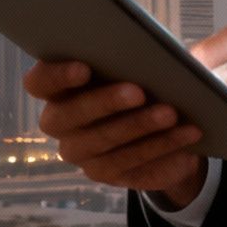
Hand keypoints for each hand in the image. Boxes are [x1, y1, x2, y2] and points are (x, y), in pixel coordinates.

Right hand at [23, 59, 207, 207]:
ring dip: (139, 127)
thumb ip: (143, 52)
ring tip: (171, 113)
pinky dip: (162, 146)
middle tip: (138, 91)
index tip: (85, 67)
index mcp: (57, 85)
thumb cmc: (143, 75)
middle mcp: (59, 121)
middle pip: (68, 116)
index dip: (56, 75)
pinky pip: (131, 163)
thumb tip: (166, 53)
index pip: (39, 82)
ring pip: (103, 143)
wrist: (164, 121)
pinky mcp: (106, 174)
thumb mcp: (143, 59)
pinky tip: (187, 133)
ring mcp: (80, 152)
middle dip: (104, 103)